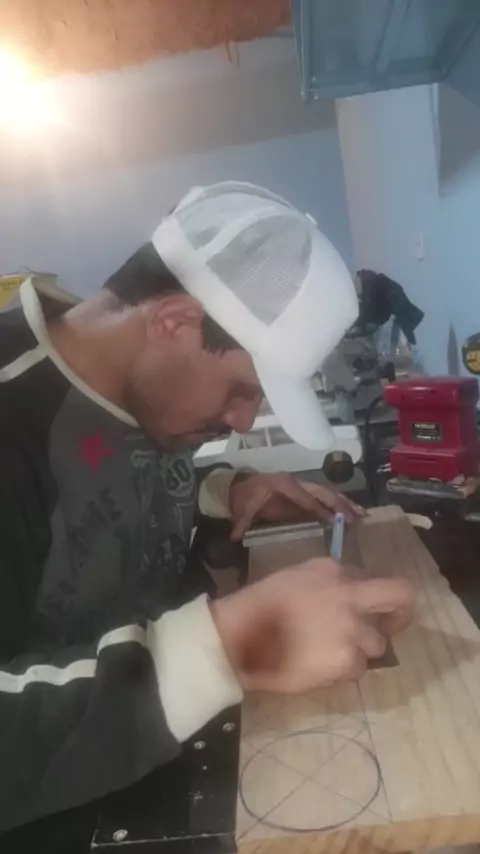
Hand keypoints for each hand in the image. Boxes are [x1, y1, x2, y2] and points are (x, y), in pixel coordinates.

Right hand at [210, 559, 412, 692]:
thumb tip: (348, 597)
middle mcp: (349, 594)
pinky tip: (319, 668)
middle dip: (402, 614)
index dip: (375, 598)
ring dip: (359, 651)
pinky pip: (358, 669)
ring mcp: (351, 628)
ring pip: (377, 644)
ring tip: (330, 656)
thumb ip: (326, 583)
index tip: (374, 610)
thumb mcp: (293, 578)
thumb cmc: (257, 607)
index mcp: (332, 570)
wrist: (238, 637)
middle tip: (392, 628)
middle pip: (400, 597)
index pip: (371, 578)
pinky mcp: (346, 659)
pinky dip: (343, 672)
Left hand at [229, 471, 364, 540]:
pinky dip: (339, 505)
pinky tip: (352, 514)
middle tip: (357, 517)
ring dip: (345, 503)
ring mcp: (301, 487)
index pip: (305, 498)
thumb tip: (235, 536)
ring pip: (327, 493)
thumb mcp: (241, 509)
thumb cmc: (242, 498)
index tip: (335, 521)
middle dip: (341, 504)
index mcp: (283, 485)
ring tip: (362, 515)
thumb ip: (241, 522)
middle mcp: (296, 483)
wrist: (238, 487)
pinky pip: (324, 498)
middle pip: (323, 492)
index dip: (320, 509)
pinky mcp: (303, 494)